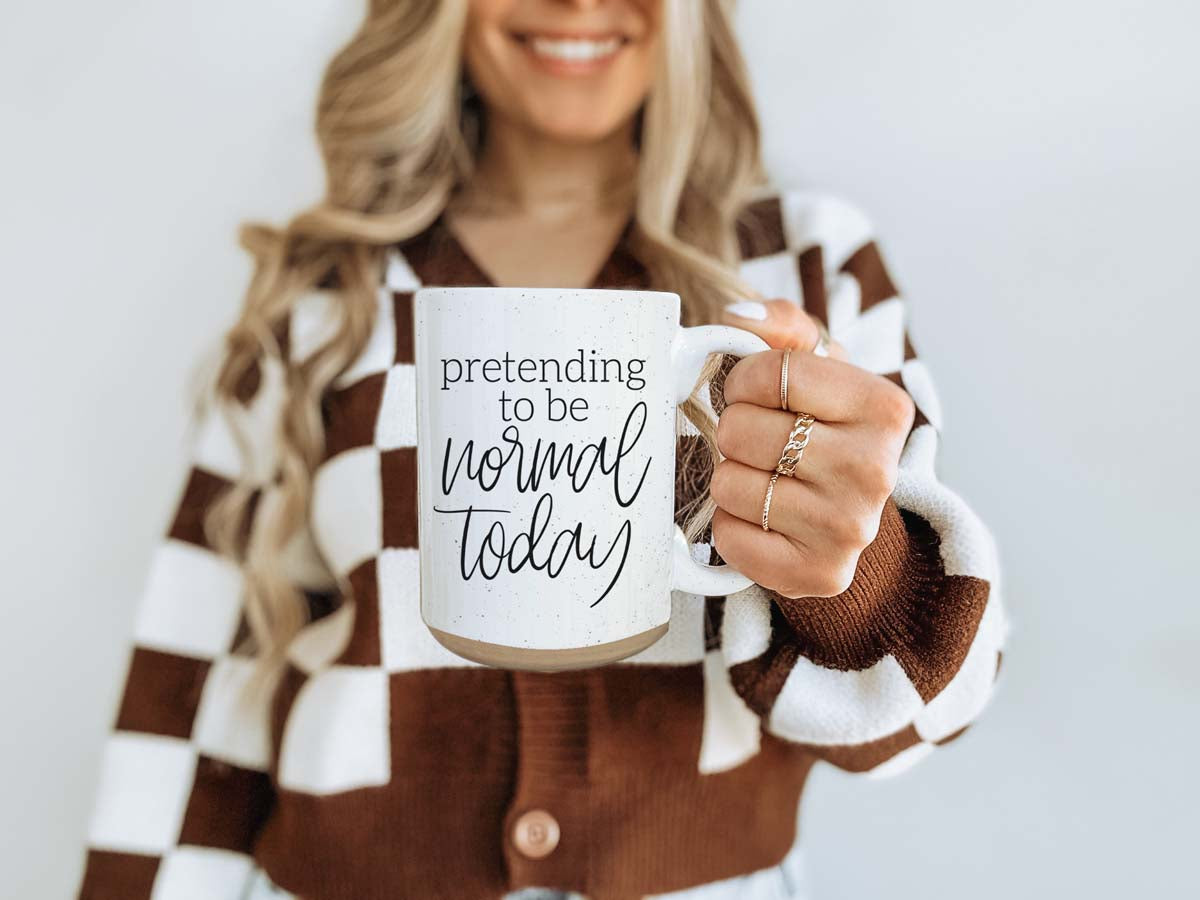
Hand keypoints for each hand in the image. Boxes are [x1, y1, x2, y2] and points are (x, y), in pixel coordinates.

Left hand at [713, 299, 915, 598]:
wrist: (845, 513)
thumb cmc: (823, 427)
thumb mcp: (817, 366)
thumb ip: (782, 324)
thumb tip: (739, 316)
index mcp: (884, 407)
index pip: (771, 373)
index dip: (744, 381)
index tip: (755, 393)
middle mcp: (876, 470)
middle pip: (741, 429)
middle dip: (735, 431)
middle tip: (761, 443)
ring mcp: (851, 529)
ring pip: (730, 483)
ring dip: (731, 478)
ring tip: (765, 478)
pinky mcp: (820, 574)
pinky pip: (731, 537)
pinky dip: (731, 525)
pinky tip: (762, 518)